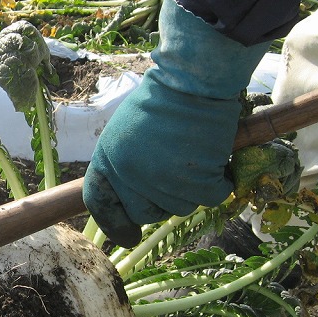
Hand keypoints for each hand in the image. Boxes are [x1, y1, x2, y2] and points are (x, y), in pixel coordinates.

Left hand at [83, 0, 268, 246]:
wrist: (192, 82)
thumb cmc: (160, 99)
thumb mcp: (124, 130)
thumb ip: (122, 163)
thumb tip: (127, 197)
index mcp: (108, 160)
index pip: (100, 202)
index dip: (113, 223)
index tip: (128, 234)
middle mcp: (130, 176)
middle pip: (144, 213)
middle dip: (159, 202)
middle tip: (174, 177)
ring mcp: (163, 181)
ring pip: (179, 208)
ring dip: (190, 189)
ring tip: (192, 156)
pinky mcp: (196, 181)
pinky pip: (209, 197)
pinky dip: (217, 182)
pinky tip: (215, 159)